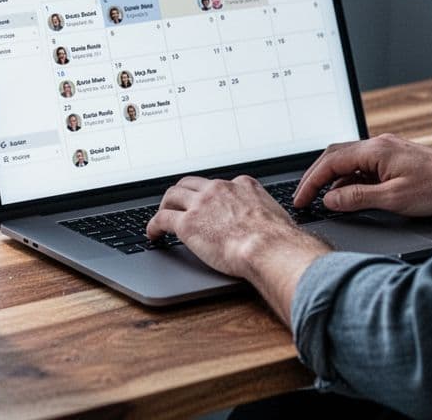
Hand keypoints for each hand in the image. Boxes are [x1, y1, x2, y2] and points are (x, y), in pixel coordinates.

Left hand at [146, 175, 327, 280]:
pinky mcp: (187, 223)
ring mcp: (201, 204)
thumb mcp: (277, 217)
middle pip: (191, 184)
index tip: (207, 202)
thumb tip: (274, 227)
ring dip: (165, 206)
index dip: (209, 194)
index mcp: (242, 186)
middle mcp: (219, 189)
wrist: (269, 248)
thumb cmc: (279, 240)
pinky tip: (152, 235)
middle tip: (176, 204)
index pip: (219, 184)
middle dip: (181, 193)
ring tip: (161, 218)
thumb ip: (267, 215)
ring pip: (172, 196)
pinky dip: (153, 225)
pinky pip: (161, 219)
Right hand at [293, 133, 431, 216]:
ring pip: (349, 161)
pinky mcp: (394, 158)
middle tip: (305, 197)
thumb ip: (358, 198)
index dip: (311, 181)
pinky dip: (351, 181)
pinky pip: (363, 166)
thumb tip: (331, 199)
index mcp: (375, 150)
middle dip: (316, 177)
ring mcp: (387, 150)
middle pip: (335, 156)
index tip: (301, 198)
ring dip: (334, 180)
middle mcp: (379, 145)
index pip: (331, 162)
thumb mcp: (393, 199)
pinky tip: (350, 196)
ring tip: (325, 201)